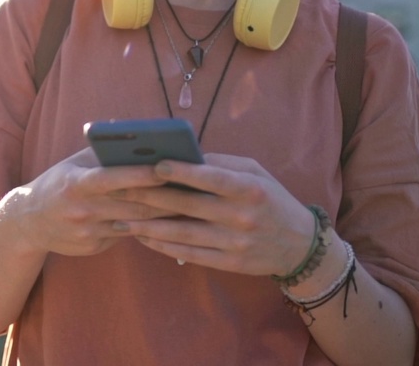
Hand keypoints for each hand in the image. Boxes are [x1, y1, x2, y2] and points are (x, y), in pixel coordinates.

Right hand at [10, 148, 176, 256]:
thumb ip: (102, 154)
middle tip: (193, 188)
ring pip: (134, 223)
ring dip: (162, 215)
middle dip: (163, 197)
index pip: (112, 178)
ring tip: (189, 205)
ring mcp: (88, 231)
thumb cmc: (59, 183)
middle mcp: (81, 209)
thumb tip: (138, 138)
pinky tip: (167, 221)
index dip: (140, 174)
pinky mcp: (93, 247)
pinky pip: (126, 236)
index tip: (166, 168)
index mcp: (75, 184)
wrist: (29, 222)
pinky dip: (146, 227)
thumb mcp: (73, 164)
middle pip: (131, 204)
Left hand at [109, 153, 316, 274]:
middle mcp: (241, 217)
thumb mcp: (256, 173)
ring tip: (121, 218)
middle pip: (188, 205)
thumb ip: (222, 163)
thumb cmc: (271, 199)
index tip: (153, 164)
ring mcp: (234, 243)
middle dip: (150, 197)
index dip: (181, 171)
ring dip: (148, 226)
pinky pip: (189, 253)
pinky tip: (143, 237)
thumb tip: (184, 154)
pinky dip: (163, 245)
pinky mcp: (228, 263)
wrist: (299, 246)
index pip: (210, 178)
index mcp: (249, 189)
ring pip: (182, 233)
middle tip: (120, 189)